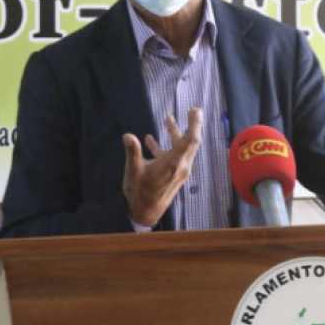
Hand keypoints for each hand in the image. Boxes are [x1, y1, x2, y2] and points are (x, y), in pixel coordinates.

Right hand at [122, 107, 202, 226]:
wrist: (145, 213)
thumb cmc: (139, 192)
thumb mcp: (134, 171)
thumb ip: (133, 151)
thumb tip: (128, 135)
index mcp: (174, 163)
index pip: (190, 140)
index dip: (195, 124)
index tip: (195, 111)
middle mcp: (181, 166)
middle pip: (191, 142)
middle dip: (192, 125)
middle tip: (192, 110)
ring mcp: (179, 172)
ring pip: (182, 149)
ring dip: (175, 134)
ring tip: (168, 118)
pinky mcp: (174, 175)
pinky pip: (174, 157)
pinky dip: (166, 146)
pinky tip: (151, 140)